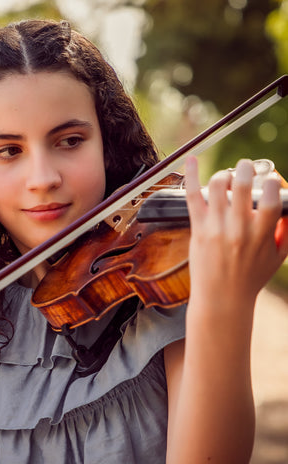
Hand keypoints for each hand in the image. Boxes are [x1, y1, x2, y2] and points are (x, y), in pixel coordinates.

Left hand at [185, 156, 287, 304]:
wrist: (222, 298)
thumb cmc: (250, 277)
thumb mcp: (278, 256)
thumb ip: (287, 230)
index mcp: (262, 233)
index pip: (271, 195)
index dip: (272, 181)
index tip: (269, 178)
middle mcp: (239, 227)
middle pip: (244, 184)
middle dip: (246, 168)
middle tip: (246, 167)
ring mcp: (216, 227)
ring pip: (219, 186)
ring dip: (224, 174)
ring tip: (227, 176)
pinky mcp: (198, 228)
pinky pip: (192, 196)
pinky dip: (190, 175)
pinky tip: (190, 159)